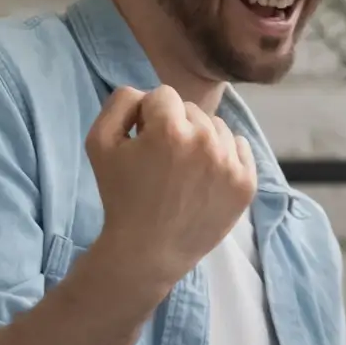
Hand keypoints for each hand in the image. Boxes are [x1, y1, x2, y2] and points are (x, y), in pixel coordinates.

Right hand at [86, 85, 256, 291]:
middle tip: (161, 162)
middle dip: (175, 127)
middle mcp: (206, 141)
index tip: (142, 144)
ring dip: (199, 139)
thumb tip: (147, 93)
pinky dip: (223, 155)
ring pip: (217, 127)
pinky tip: (204, 176)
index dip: (148, 118)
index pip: (163, 95)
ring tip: (182, 171)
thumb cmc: (120, 196)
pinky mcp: (246, 183)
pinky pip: (240, 147)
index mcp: (170, 129)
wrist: (148, 251)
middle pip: (192, 110)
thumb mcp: (99, 143)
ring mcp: (231, 164)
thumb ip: (121, 102)